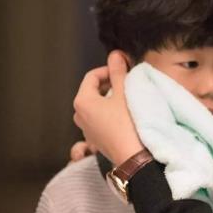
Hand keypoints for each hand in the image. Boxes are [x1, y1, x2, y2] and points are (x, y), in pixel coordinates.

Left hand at [73, 51, 143, 165]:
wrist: (134, 156)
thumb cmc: (128, 123)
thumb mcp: (124, 93)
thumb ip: (118, 72)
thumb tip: (115, 55)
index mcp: (82, 101)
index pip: (92, 76)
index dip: (108, 69)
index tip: (124, 69)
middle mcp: (78, 115)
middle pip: (93, 91)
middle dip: (110, 84)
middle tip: (128, 82)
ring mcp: (86, 129)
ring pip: (96, 105)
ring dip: (110, 99)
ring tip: (127, 98)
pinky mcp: (95, 139)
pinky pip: (100, 119)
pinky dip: (110, 113)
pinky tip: (125, 115)